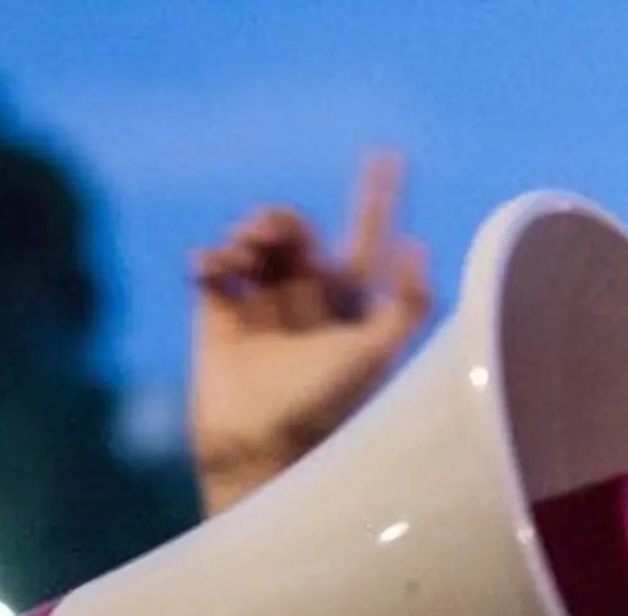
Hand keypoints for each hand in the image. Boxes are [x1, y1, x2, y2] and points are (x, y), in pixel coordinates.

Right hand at [189, 151, 432, 511]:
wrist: (258, 450)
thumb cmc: (325, 410)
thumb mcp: (378, 356)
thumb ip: (409, 305)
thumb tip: (419, 245)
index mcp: (348, 306)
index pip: (367, 240)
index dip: (378, 198)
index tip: (387, 153)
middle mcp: (305, 303)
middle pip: (298, 233)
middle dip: (282, 220)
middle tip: (270, 234)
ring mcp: (259, 309)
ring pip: (254, 243)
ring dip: (247, 234)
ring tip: (240, 257)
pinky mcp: (216, 319)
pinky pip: (210, 267)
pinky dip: (208, 258)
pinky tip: (210, 270)